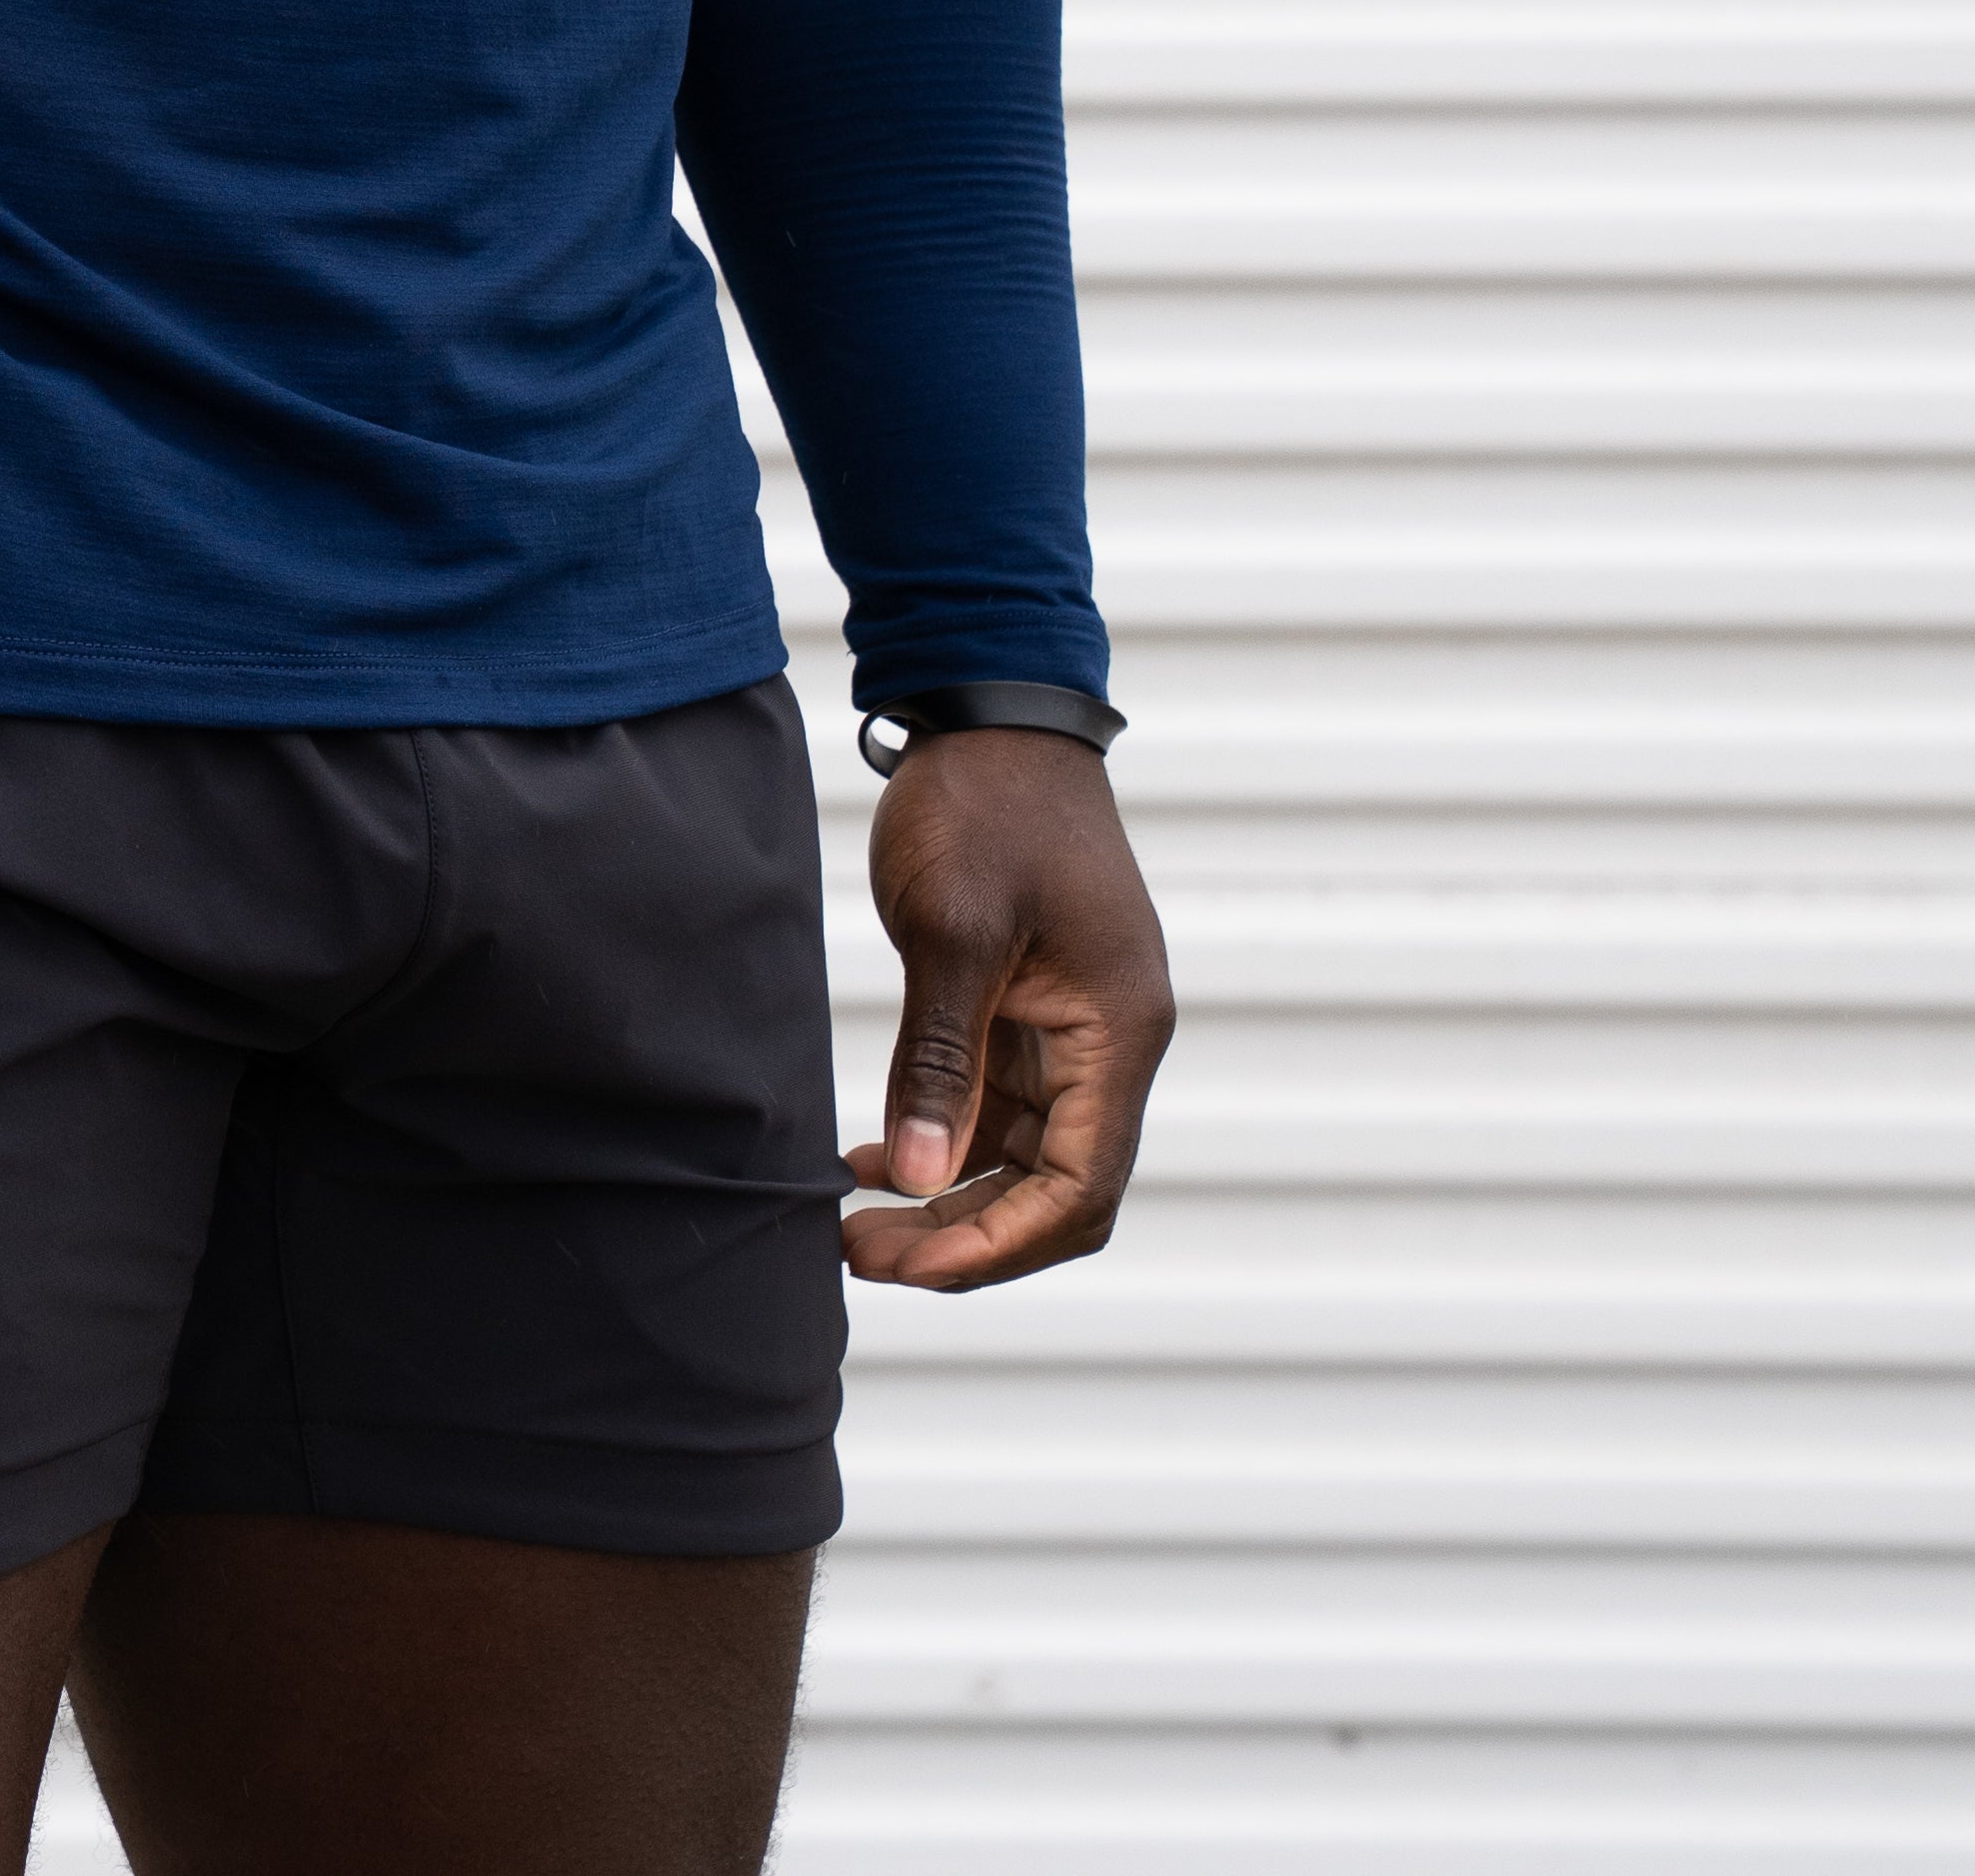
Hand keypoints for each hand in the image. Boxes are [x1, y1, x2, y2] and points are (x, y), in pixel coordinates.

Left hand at [842, 724, 1171, 1290]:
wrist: (989, 711)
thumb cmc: (985, 805)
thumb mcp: (953, 928)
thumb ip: (938, 1059)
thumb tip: (916, 1179)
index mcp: (1117, 1033)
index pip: (1080, 1190)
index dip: (997, 1244)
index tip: (907, 1263)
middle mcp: (1109, 1045)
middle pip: (1057, 1193)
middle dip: (967, 1237)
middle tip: (865, 1255)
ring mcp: (1071, 1030)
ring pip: (1026, 1160)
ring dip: (950, 1198)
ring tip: (857, 1223)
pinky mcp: (1030, 1010)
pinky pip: (998, 1109)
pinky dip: (943, 1141)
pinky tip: (873, 1158)